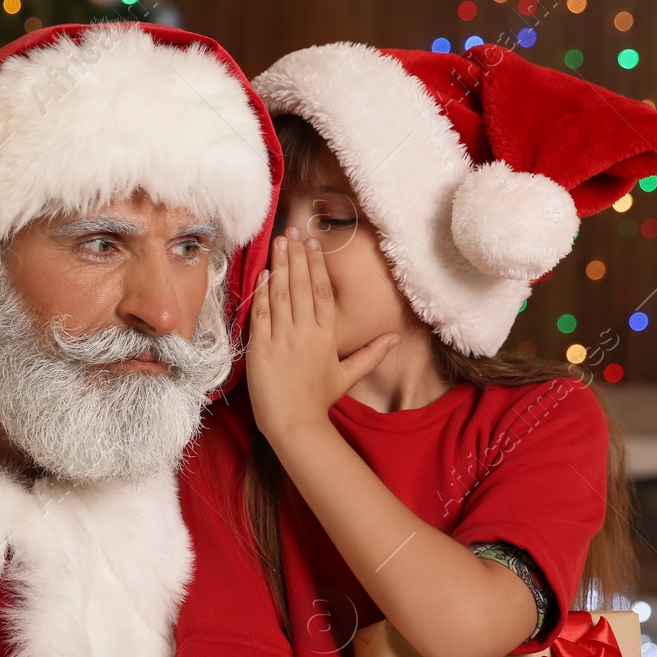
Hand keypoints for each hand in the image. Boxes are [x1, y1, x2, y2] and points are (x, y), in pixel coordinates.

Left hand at [247, 228, 396, 442]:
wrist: (294, 424)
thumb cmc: (318, 400)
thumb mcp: (348, 375)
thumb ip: (371, 354)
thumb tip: (394, 338)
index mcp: (328, 336)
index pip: (322, 292)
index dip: (316, 266)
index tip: (311, 245)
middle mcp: (306, 332)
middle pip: (302, 286)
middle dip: (297, 257)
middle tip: (292, 232)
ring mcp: (283, 338)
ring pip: (281, 294)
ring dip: (280, 266)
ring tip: (278, 243)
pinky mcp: (261, 347)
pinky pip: (261, 313)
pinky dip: (262, 292)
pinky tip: (263, 274)